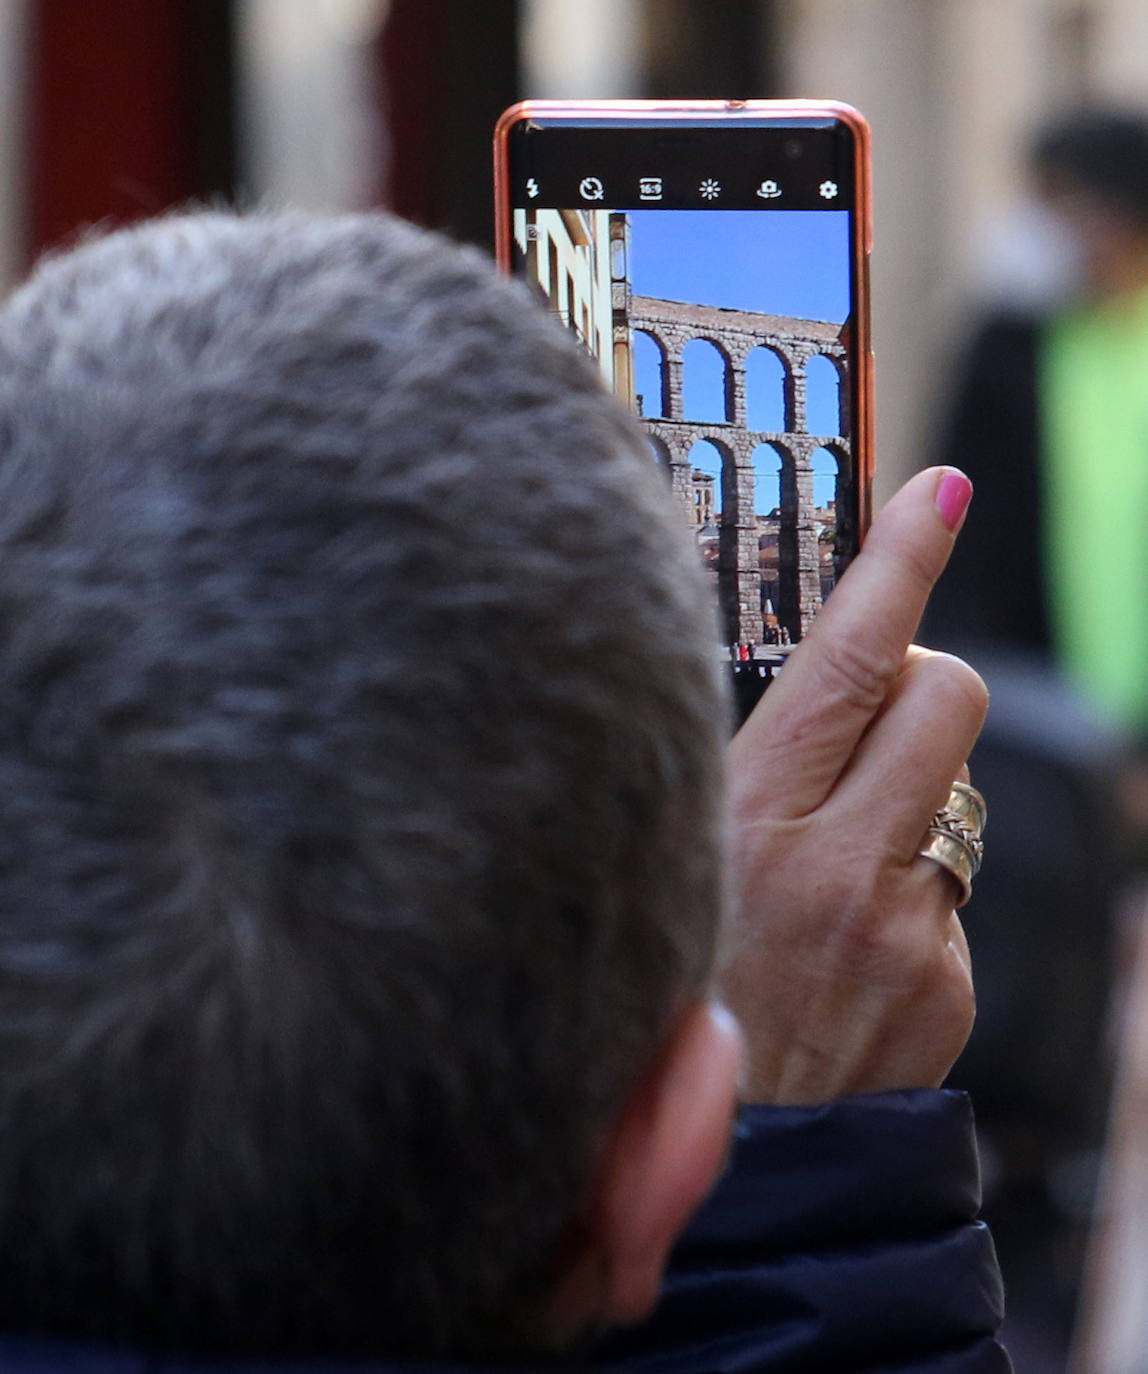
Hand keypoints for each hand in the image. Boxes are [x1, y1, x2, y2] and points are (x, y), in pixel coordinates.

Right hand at [722, 468, 987, 1104]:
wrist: (711, 1170)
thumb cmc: (661, 999)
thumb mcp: (665, 864)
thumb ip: (737, 776)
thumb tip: (818, 691)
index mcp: (746, 820)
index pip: (847, 658)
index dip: (899, 559)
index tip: (939, 492)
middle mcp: (839, 867)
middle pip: (944, 695)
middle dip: (922, 678)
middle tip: (870, 714)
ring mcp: (907, 931)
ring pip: (954, 790)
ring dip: (908, 797)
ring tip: (832, 870)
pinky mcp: (946, 986)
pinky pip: (947, 892)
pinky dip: (908, 895)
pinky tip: (846, 953)